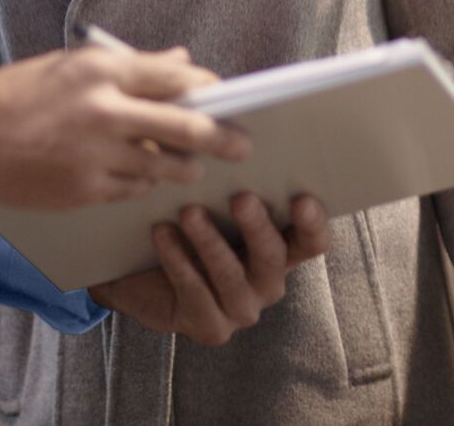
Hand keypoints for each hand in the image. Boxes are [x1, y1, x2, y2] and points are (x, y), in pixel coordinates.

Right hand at [0, 46, 249, 206]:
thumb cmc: (15, 95)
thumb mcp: (70, 65)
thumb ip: (129, 66)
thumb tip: (181, 62)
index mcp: (102, 69)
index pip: (177, 77)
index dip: (209, 89)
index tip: (223, 96)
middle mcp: (106, 109)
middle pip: (188, 125)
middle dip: (222, 136)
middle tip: (241, 143)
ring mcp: (98, 154)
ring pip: (166, 165)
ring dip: (185, 167)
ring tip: (193, 167)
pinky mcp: (86, 189)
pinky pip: (135, 189)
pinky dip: (145, 184)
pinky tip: (147, 179)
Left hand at [88, 194, 328, 345]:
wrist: (140, 275)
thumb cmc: (185, 222)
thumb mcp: (209, 195)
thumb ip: (227, 172)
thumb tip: (226, 125)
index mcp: (281, 248)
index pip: (312, 240)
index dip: (313, 222)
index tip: (302, 197)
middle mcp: (267, 281)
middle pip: (274, 257)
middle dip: (258, 226)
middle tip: (241, 197)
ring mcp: (241, 308)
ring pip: (232, 276)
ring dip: (210, 242)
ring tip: (189, 212)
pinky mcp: (211, 327)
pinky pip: (195, 292)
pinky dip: (177, 260)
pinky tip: (162, 233)